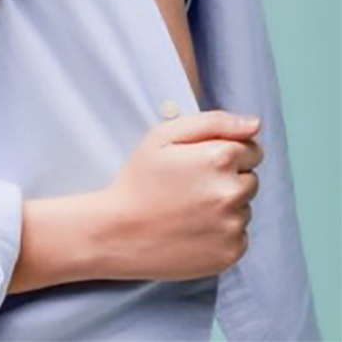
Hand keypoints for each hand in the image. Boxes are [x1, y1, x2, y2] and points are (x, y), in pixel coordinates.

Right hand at [101, 110, 263, 280]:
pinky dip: (222, 231)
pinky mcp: (230, 253)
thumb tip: (255, 124)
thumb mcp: (164, 136)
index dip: (227, 151)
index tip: (201, 161)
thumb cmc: (140, 179)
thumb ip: (214, 122)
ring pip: (245, 207)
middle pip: (251, 178)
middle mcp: (232, 193)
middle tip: (192, 184)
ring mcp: (233, 226)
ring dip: (226, 205)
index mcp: (219, 158)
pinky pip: (239, 234)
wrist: (120, 232)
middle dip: (229, 177)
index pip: (252, 149)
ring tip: (190, 208)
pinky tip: (194, 228)